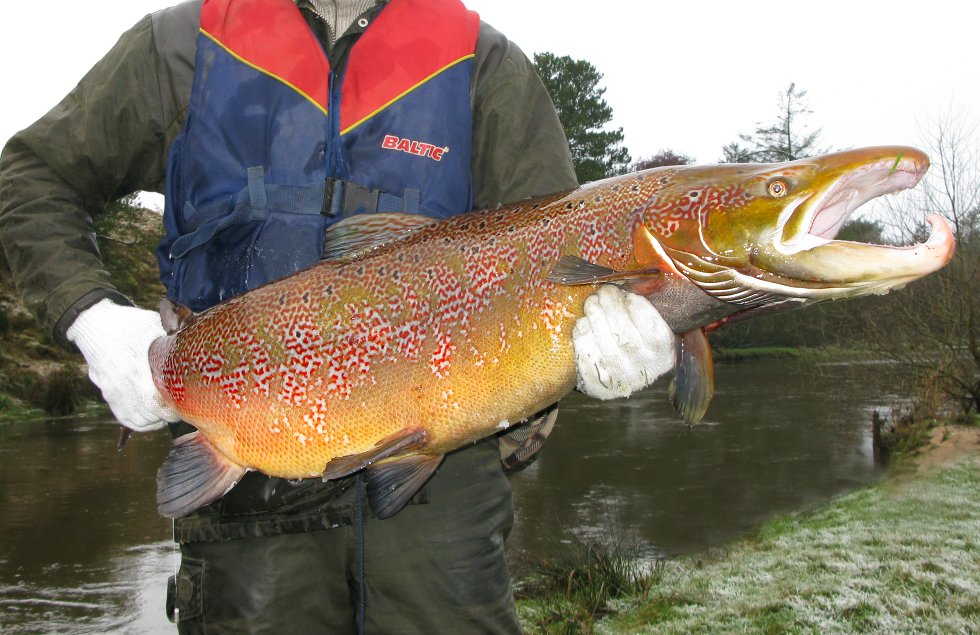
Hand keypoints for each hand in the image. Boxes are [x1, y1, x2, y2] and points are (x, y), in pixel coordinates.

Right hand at [67, 298, 179, 430]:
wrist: (92, 323)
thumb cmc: (126, 323)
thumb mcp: (153, 326)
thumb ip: (172, 338)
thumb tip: (195, 341)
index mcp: (135, 372)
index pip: (157, 407)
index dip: (174, 410)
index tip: (186, 404)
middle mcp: (121, 387)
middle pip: (149, 418)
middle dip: (167, 416)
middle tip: (181, 407)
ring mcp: (112, 392)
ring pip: (136, 421)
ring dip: (154, 420)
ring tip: (167, 412)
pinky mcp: (107, 393)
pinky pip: (124, 417)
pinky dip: (139, 420)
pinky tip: (151, 414)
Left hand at [572, 285, 674, 398]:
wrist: (619, 380)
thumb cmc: (635, 344)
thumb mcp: (649, 331)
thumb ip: (645, 312)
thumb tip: (633, 281)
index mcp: (663, 355)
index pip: (653, 327)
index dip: (637, 305)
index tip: (626, 291)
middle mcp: (645, 370)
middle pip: (626, 334)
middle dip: (612, 306)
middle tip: (604, 291)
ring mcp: (620, 380)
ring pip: (605, 344)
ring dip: (595, 316)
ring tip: (592, 302)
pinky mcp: (598, 385)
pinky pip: (587, 355)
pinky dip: (583, 335)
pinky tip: (583, 322)